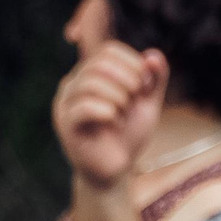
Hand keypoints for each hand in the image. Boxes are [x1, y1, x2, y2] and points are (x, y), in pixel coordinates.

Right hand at [53, 41, 168, 187]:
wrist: (115, 169)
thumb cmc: (128, 133)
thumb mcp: (148, 104)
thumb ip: (154, 80)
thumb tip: (153, 55)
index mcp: (90, 74)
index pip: (108, 50)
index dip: (132, 63)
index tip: (146, 86)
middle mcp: (73, 84)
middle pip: (99, 63)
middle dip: (127, 78)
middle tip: (136, 98)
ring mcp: (66, 103)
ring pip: (90, 83)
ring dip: (118, 96)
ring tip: (125, 111)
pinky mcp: (66, 124)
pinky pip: (83, 107)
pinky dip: (107, 111)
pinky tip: (116, 121)